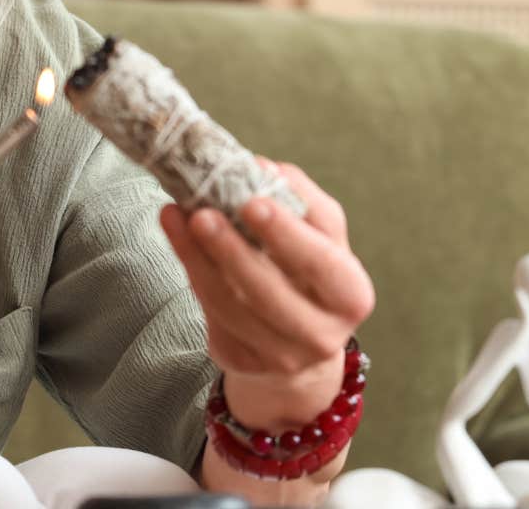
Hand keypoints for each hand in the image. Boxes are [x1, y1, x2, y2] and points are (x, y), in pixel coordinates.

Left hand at [161, 159, 373, 427]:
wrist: (298, 338)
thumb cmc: (308, 270)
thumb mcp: (320, 235)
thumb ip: (299, 198)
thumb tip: (260, 166)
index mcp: (351, 295)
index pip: (320, 264)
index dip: (286, 234)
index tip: (252, 202)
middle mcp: (322, 335)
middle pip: (269, 293)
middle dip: (231, 251)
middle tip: (201, 213)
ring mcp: (281, 357)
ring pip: (231, 307)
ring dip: (198, 258)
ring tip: (177, 216)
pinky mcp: (243, 363)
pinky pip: (212, 316)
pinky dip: (193, 274)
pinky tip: (178, 240)